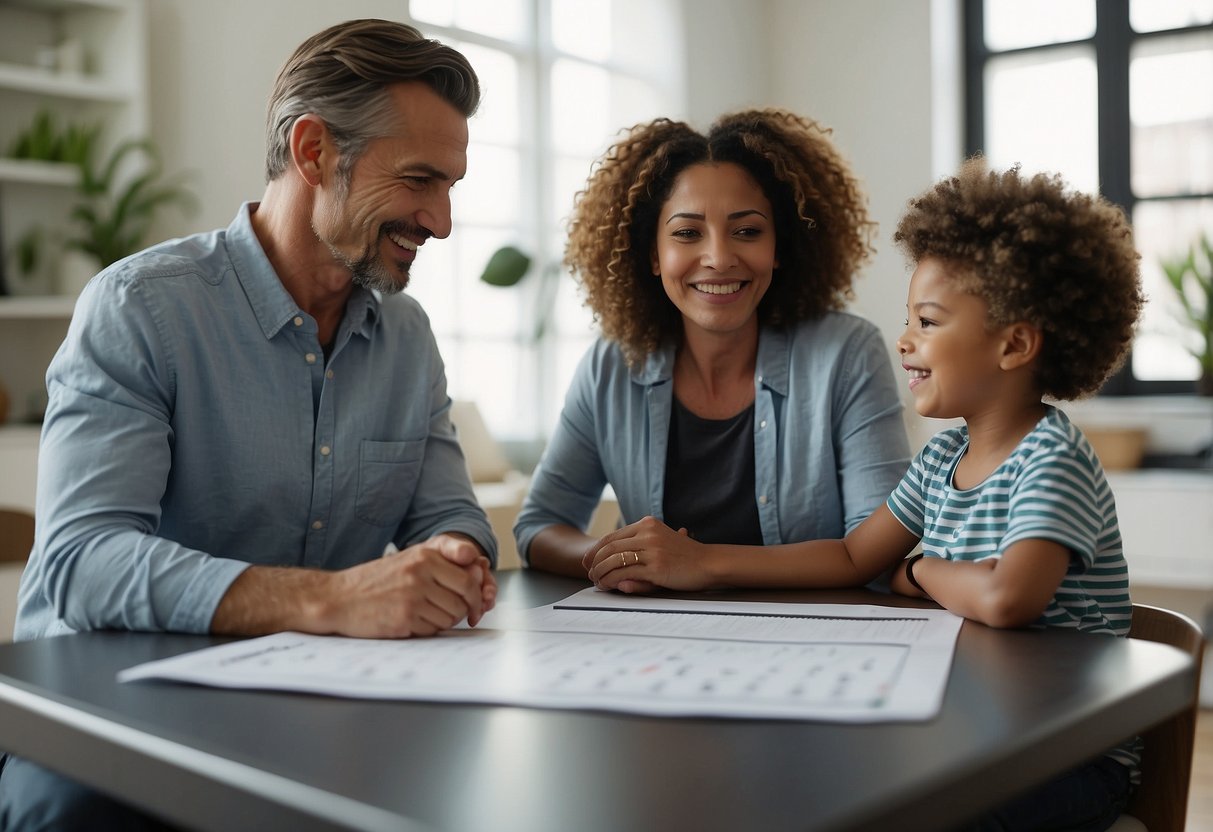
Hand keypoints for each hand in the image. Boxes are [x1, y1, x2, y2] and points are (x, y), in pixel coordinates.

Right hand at [325, 537, 492, 637]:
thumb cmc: (375, 580)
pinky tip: (413, 621)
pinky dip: (428, 629)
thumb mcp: (409, 557)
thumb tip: (478, 569)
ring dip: (445, 620)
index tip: (476, 601)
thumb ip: (444, 557)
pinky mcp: (404, 619)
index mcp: (425, 556)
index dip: (477, 593)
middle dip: (467, 609)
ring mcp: (412, 597)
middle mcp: (420, 573)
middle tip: (464, 615)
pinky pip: (433, 629)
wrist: (338, 598)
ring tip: (427, 614)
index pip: (469, 577)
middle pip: (464, 598)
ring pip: (451, 616)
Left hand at [583, 516, 709, 591]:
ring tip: (597, 581)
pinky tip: (609, 586)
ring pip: (614, 560)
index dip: (596, 549)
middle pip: (610, 547)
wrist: (709, 563)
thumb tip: (617, 566)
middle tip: (588, 573)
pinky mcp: (656, 567)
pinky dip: (613, 580)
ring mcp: (652, 550)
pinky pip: (626, 573)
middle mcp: (647, 533)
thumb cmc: (685, 556)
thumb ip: (639, 550)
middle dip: (595, 562)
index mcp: (647, 524)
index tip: (587, 561)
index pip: (613, 536)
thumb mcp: (661, 544)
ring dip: (601, 572)